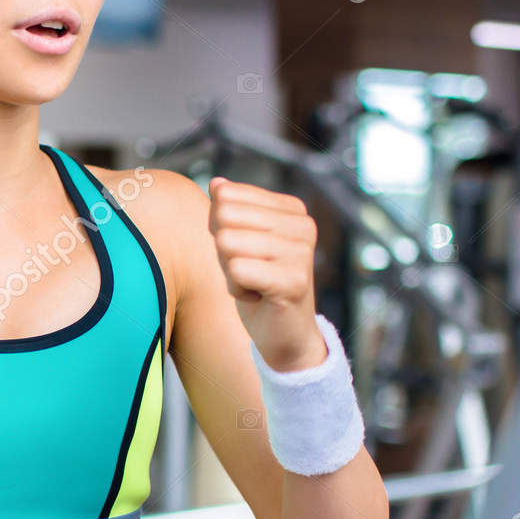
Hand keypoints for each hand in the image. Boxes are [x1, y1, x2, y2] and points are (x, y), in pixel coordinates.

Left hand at [208, 177, 326, 371]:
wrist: (286, 335)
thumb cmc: (259, 285)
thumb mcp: (239, 242)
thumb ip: (229, 211)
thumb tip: (217, 183)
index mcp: (292, 209)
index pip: (226, 197)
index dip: (220, 229)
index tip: (245, 253)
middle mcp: (303, 225)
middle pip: (224, 217)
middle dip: (224, 251)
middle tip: (248, 271)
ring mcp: (301, 252)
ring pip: (227, 243)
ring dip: (230, 272)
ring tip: (254, 283)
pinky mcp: (293, 280)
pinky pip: (236, 270)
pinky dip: (236, 289)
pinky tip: (258, 296)